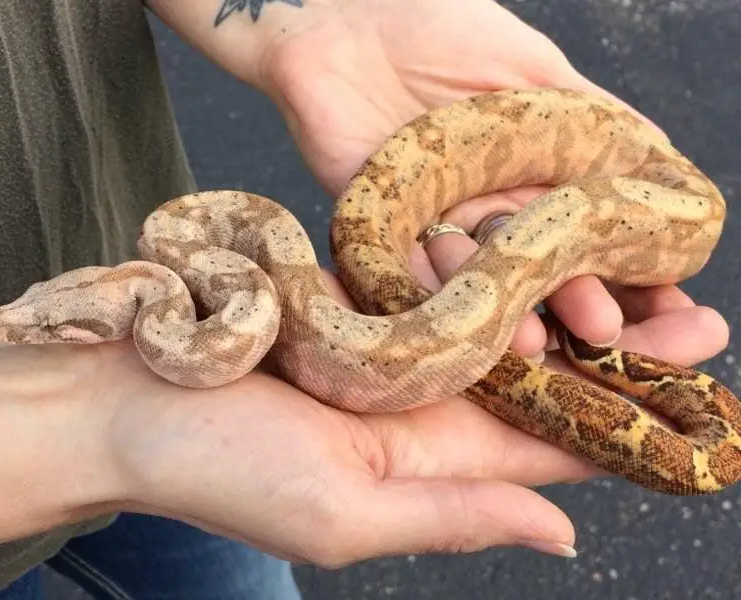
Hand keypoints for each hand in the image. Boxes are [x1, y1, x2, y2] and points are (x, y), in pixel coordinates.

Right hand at [106, 268, 721, 567]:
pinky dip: (483, 262)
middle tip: (701, 312)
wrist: (130, 401)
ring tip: (636, 266)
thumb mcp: (345, 513)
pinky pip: (436, 278)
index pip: (550, 448)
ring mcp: (393, 345)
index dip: (627, 419)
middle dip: (618, 347)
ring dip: (563, 296)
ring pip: (496, 320)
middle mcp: (423, 404)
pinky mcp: (359, 300)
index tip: (704, 385)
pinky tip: (531, 237)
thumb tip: (559, 537)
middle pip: (542, 377)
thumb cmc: (223, 469)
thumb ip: (454, 517)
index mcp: (430, 463)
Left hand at [259, 0, 728, 357]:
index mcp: (532, 176)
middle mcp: (489, 211)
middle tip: (606, 331)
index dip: (628, 271)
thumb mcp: (532, 67)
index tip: (668, 302)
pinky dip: (440, 299)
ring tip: (542, 341)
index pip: (587, 235)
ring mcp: (438, 224)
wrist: (348, 21)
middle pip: (539, 272)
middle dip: (576, 303)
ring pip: (479, 284)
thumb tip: (664, 159)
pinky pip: (410, 275)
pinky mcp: (381, 230)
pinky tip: (467, 321)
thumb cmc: (441, 28)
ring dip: (511, 316)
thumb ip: (591, 116)